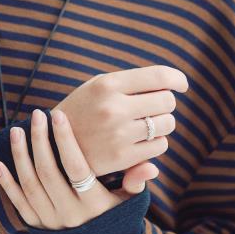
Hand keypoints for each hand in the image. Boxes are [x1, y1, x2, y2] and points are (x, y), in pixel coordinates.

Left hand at [0, 108, 144, 229]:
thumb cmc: (118, 215)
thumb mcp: (131, 202)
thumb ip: (137, 181)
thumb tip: (151, 166)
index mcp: (93, 203)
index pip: (76, 167)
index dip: (65, 140)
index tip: (58, 115)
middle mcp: (69, 213)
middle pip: (48, 171)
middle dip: (41, 140)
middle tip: (37, 114)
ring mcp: (50, 220)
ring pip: (30, 183)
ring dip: (20, 155)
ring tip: (18, 130)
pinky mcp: (36, 225)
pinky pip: (17, 202)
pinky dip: (5, 182)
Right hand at [54, 65, 188, 192]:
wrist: (53, 145)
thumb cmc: (83, 110)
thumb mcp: (98, 87)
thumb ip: (134, 82)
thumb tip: (174, 87)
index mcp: (107, 84)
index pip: (158, 76)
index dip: (177, 78)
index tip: (181, 84)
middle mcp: (113, 108)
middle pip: (167, 101)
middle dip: (165, 104)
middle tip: (152, 109)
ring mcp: (117, 134)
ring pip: (167, 124)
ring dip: (162, 124)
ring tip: (144, 125)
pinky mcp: (121, 157)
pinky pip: (159, 145)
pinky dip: (156, 143)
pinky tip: (140, 141)